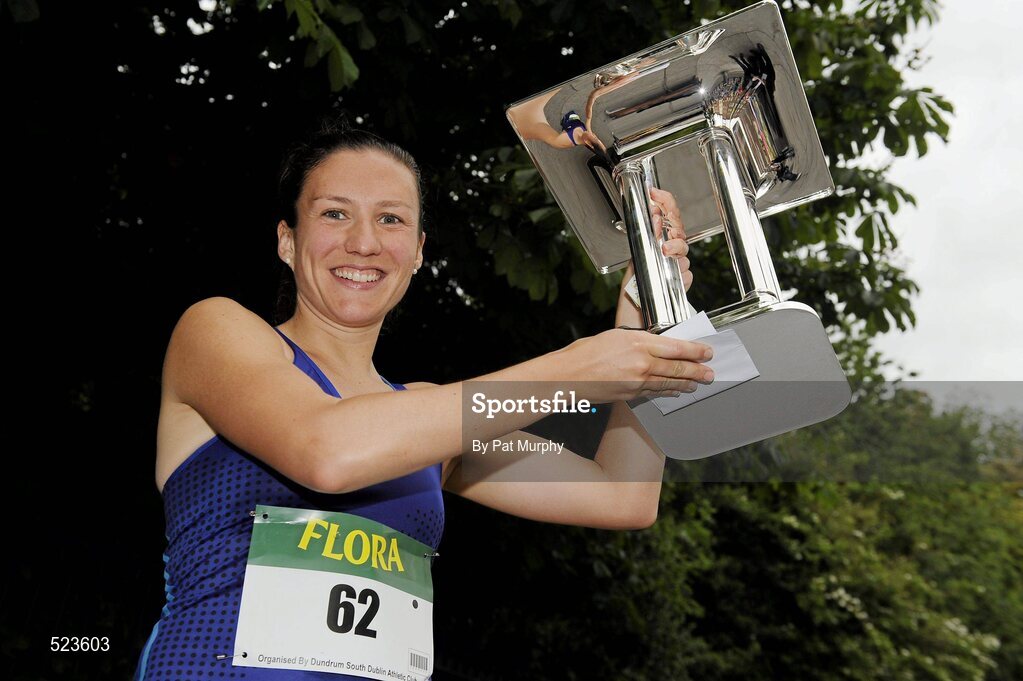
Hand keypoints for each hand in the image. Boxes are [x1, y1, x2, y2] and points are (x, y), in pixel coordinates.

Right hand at [551, 327, 713, 402]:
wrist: (567, 376)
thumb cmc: (584, 353)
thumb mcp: (615, 336)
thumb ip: (638, 341)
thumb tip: (655, 346)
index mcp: (638, 342)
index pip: (675, 347)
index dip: (695, 351)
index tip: (707, 352)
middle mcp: (641, 362)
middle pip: (677, 368)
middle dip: (697, 371)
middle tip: (711, 373)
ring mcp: (636, 380)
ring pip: (668, 382)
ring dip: (686, 384)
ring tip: (699, 384)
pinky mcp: (630, 394)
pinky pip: (655, 392)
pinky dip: (668, 391)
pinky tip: (675, 391)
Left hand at [615, 186, 691, 327]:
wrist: (634, 321)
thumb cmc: (631, 297)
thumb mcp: (633, 263)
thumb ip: (644, 243)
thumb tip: (652, 217)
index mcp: (653, 248)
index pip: (666, 219)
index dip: (664, 203)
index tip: (655, 193)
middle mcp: (666, 257)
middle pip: (678, 231)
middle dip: (671, 222)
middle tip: (661, 217)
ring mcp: (674, 270)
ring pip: (684, 250)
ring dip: (675, 246)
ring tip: (665, 249)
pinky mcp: (680, 284)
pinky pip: (685, 273)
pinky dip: (679, 270)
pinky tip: (672, 269)